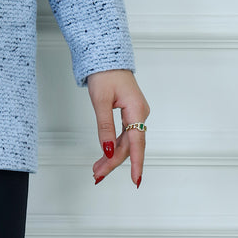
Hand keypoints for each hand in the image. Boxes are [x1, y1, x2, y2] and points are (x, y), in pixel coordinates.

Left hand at [87, 69, 149, 187]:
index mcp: (136, 110)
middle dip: (113, 161)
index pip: (137, 143)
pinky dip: (114, 145)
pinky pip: (124, 134)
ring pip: (126, 141)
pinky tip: (105, 154)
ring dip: (112, 156)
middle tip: (98, 174)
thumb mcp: (100, 100)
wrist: (107, 56)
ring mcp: (136, 114)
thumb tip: (107, 149)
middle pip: (129, 145)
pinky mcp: (129, 112)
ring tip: (97, 169)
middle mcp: (140, 114)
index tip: (136, 181)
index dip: (136, 164)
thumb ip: (104, 127)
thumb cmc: (105, 73)